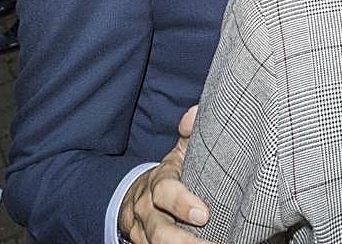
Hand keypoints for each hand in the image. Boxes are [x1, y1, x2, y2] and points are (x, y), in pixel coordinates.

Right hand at [118, 106, 209, 242]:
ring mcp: (144, 231)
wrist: (137, 194)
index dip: (182, 204)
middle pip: (159, 231)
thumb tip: (196, 111)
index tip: (204, 215)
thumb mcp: (180, 151)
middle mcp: (147, 210)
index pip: (165, 193)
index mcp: (158, 182)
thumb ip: (190, 132)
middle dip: (184, 241)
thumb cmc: (172, 172)